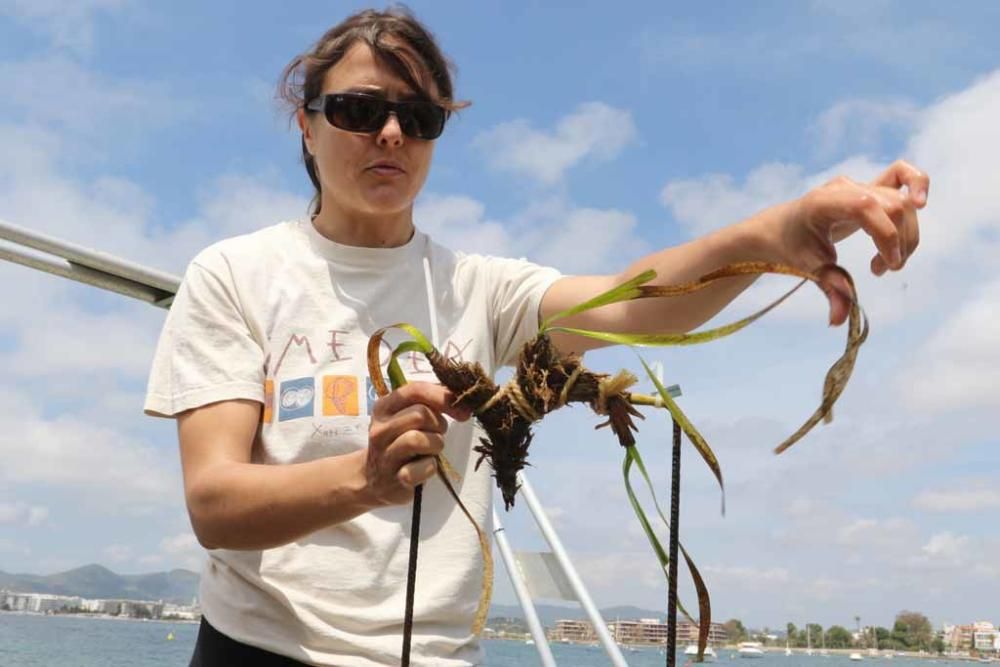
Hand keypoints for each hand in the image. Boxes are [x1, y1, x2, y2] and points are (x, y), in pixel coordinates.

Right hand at [365, 382, 470, 505]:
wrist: (375, 480)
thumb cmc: (400, 443)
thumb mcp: (407, 417)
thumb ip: (430, 402)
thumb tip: (462, 398)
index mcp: (384, 407)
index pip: (416, 390)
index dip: (443, 397)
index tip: (462, 410)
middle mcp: (380, 428)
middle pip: (421, 414)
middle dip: (438, 424)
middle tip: (436, 434)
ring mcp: (385, 454)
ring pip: (419, 438)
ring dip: (436, 445)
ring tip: (430, 451)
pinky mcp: (396, 478)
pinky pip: (425, 466)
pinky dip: (431, 467)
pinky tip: (423, 468)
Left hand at [774, 159, 928, 325]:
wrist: (779, 228)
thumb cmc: (790, 245)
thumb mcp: (808, 267)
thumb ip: (829, 288)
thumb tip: (840, 320)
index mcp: (825, 202)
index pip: (868, 208)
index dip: (886, 237)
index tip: (886, 268)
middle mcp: (845, 188)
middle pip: (893, 206)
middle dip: (898, 243)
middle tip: (881, 271)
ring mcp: (858, 185)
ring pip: (901, 202)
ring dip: (905, 235)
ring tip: (884, 264)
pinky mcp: (868, 188)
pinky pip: (900, 174)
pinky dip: (917, 185)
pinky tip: (920, 204)